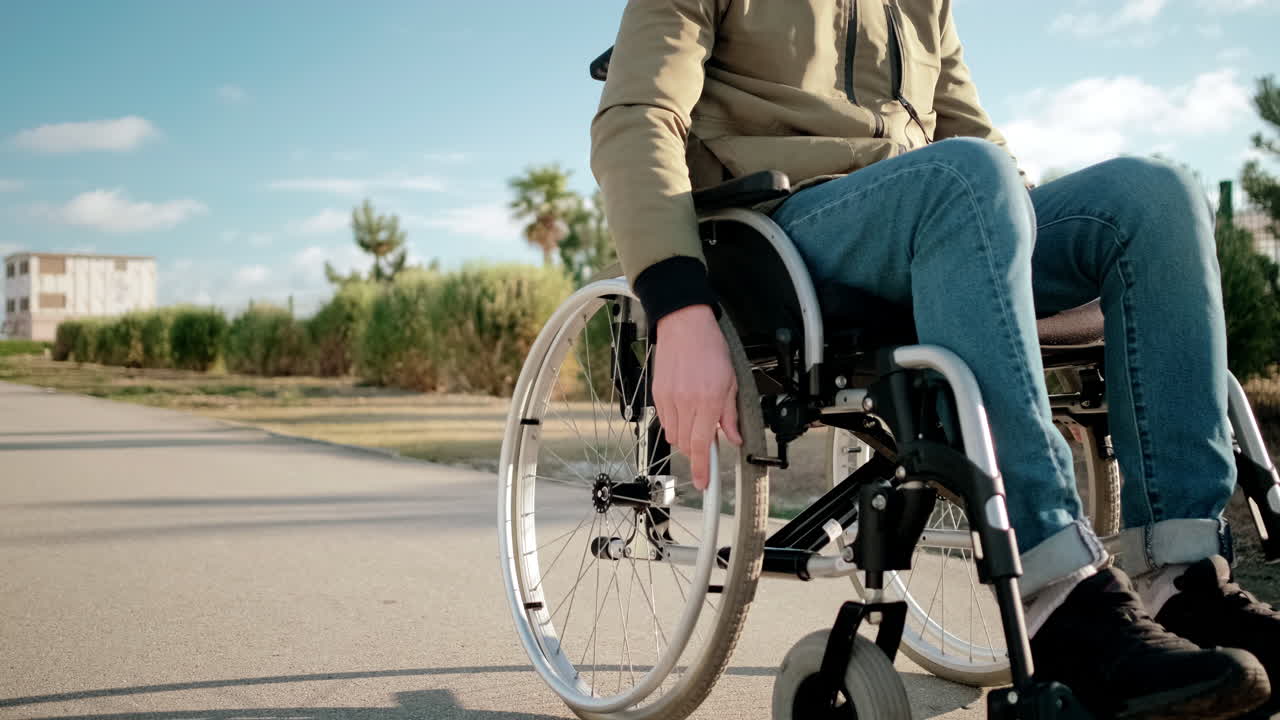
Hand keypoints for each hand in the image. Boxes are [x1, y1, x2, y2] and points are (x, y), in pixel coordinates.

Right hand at [652, 304, 743, 490]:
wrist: (684, 325)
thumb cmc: (710, 349)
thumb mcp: (731, 382)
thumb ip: (730, 414)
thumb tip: (734, 438)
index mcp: (707, 400)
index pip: (701, 445)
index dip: (703, 469)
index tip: (704, 483)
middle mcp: (685, 402)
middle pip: (685, 444)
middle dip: (696, 450)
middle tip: (708, 438)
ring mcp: (668, 399)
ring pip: (673, 435)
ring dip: (685, 435)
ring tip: (696, 417)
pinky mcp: (657, 394)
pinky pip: (664, 420)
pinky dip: (675, 422)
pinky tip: (685, 408)